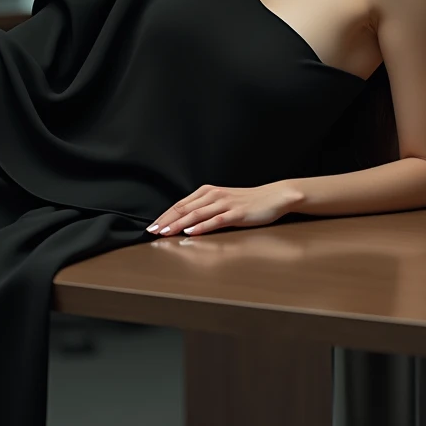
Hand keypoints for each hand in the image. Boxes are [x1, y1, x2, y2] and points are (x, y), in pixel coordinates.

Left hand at [145, 181, 305, 236]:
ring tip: (165, 233)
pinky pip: (216, 221)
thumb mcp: (222, 201)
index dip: (165, 215)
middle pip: (184, 209)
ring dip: (179, 224)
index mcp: (208, 192)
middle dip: (166, 221)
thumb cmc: (247, 202)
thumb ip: (205, 209)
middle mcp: (214, 195)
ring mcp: (225, 204)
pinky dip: (202, 227)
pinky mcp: (237, 213)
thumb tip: (185, 222)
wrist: (273, 197)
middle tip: (152, 231)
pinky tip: (191, 233)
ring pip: (197, 214)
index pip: (180, 204)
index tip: (152, 226)